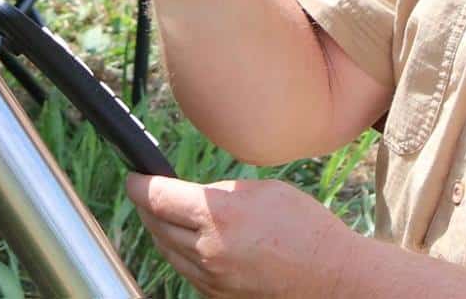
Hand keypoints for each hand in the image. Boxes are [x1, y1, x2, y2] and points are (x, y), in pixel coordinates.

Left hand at [125, 175, 357, 296]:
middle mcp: (209, 251)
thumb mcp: (260, 190)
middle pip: (157, 226)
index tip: (133, 177)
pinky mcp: (219, 297)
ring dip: (159, 231)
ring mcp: (213, 279)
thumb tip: (193, 195)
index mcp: (219, 216)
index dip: (140, 185)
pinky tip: (186, 242)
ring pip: (168, 252)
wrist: (331, 275)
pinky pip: (187, 273)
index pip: (159, 198)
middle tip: (145, 193)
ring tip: (162, 215)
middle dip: (146, 207)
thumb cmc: (304, 227)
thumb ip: (219, 192)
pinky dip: (179, 255)